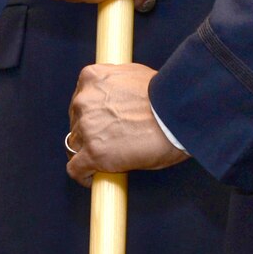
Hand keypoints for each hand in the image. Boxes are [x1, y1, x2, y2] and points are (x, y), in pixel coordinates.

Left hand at [67, 63, 188, 185]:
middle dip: (91, 133)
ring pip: (75, 145)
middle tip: (110, 142)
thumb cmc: (165, 96)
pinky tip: (93, 178)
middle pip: (76, 123)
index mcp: (91, 78)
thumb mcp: (134, 76)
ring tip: (108, 159)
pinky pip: (75, 169)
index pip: (80, 100)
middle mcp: (83, 100)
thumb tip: (118, 99)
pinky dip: (83, 175)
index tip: (99, 124)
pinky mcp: (93, 153)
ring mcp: (87, 127)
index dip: (90, 115)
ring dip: (89, 152)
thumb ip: (116, 88)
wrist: (177, 113)